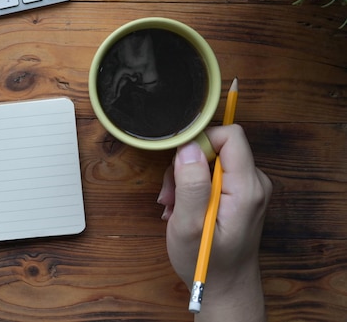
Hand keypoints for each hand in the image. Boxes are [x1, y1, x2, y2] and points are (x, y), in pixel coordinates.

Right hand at [158, 125, 271, 320]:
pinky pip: (215, 175)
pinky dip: (195, 187)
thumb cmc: (206, 263)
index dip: (201, 142)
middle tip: (171, 195)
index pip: (230, 136)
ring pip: (213, 161)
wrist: (225, 290)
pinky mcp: (241, 195)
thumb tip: (188, 147)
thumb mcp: (189, 225)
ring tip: (174, 206)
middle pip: (218, 147)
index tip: (180, 166)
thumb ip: (191, 184)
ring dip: (187, 179)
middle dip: (188, 165)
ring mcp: (249, 189)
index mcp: (246, 187)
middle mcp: (255, 182)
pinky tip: (183, 209)